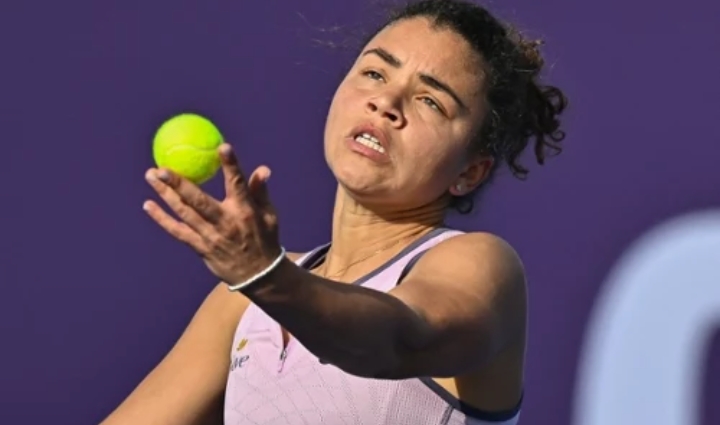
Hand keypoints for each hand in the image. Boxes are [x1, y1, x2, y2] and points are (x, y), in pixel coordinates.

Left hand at [143, 143, 282, 284]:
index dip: (231, 165)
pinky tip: (148, 205)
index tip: (222, 147)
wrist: (258, 275)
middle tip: (161, 167)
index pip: (238, 184)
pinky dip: (162, 219)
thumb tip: (263, 169)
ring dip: (165, 194)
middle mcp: (226, 223)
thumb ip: (261, 191)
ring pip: (183, 213)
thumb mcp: (269, 215)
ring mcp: (211, 236)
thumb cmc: (264, 238)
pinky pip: (178, 231)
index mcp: (245, 211)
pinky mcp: (200, 247)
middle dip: (178, 183)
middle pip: (198, 200)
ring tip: (150, 176)